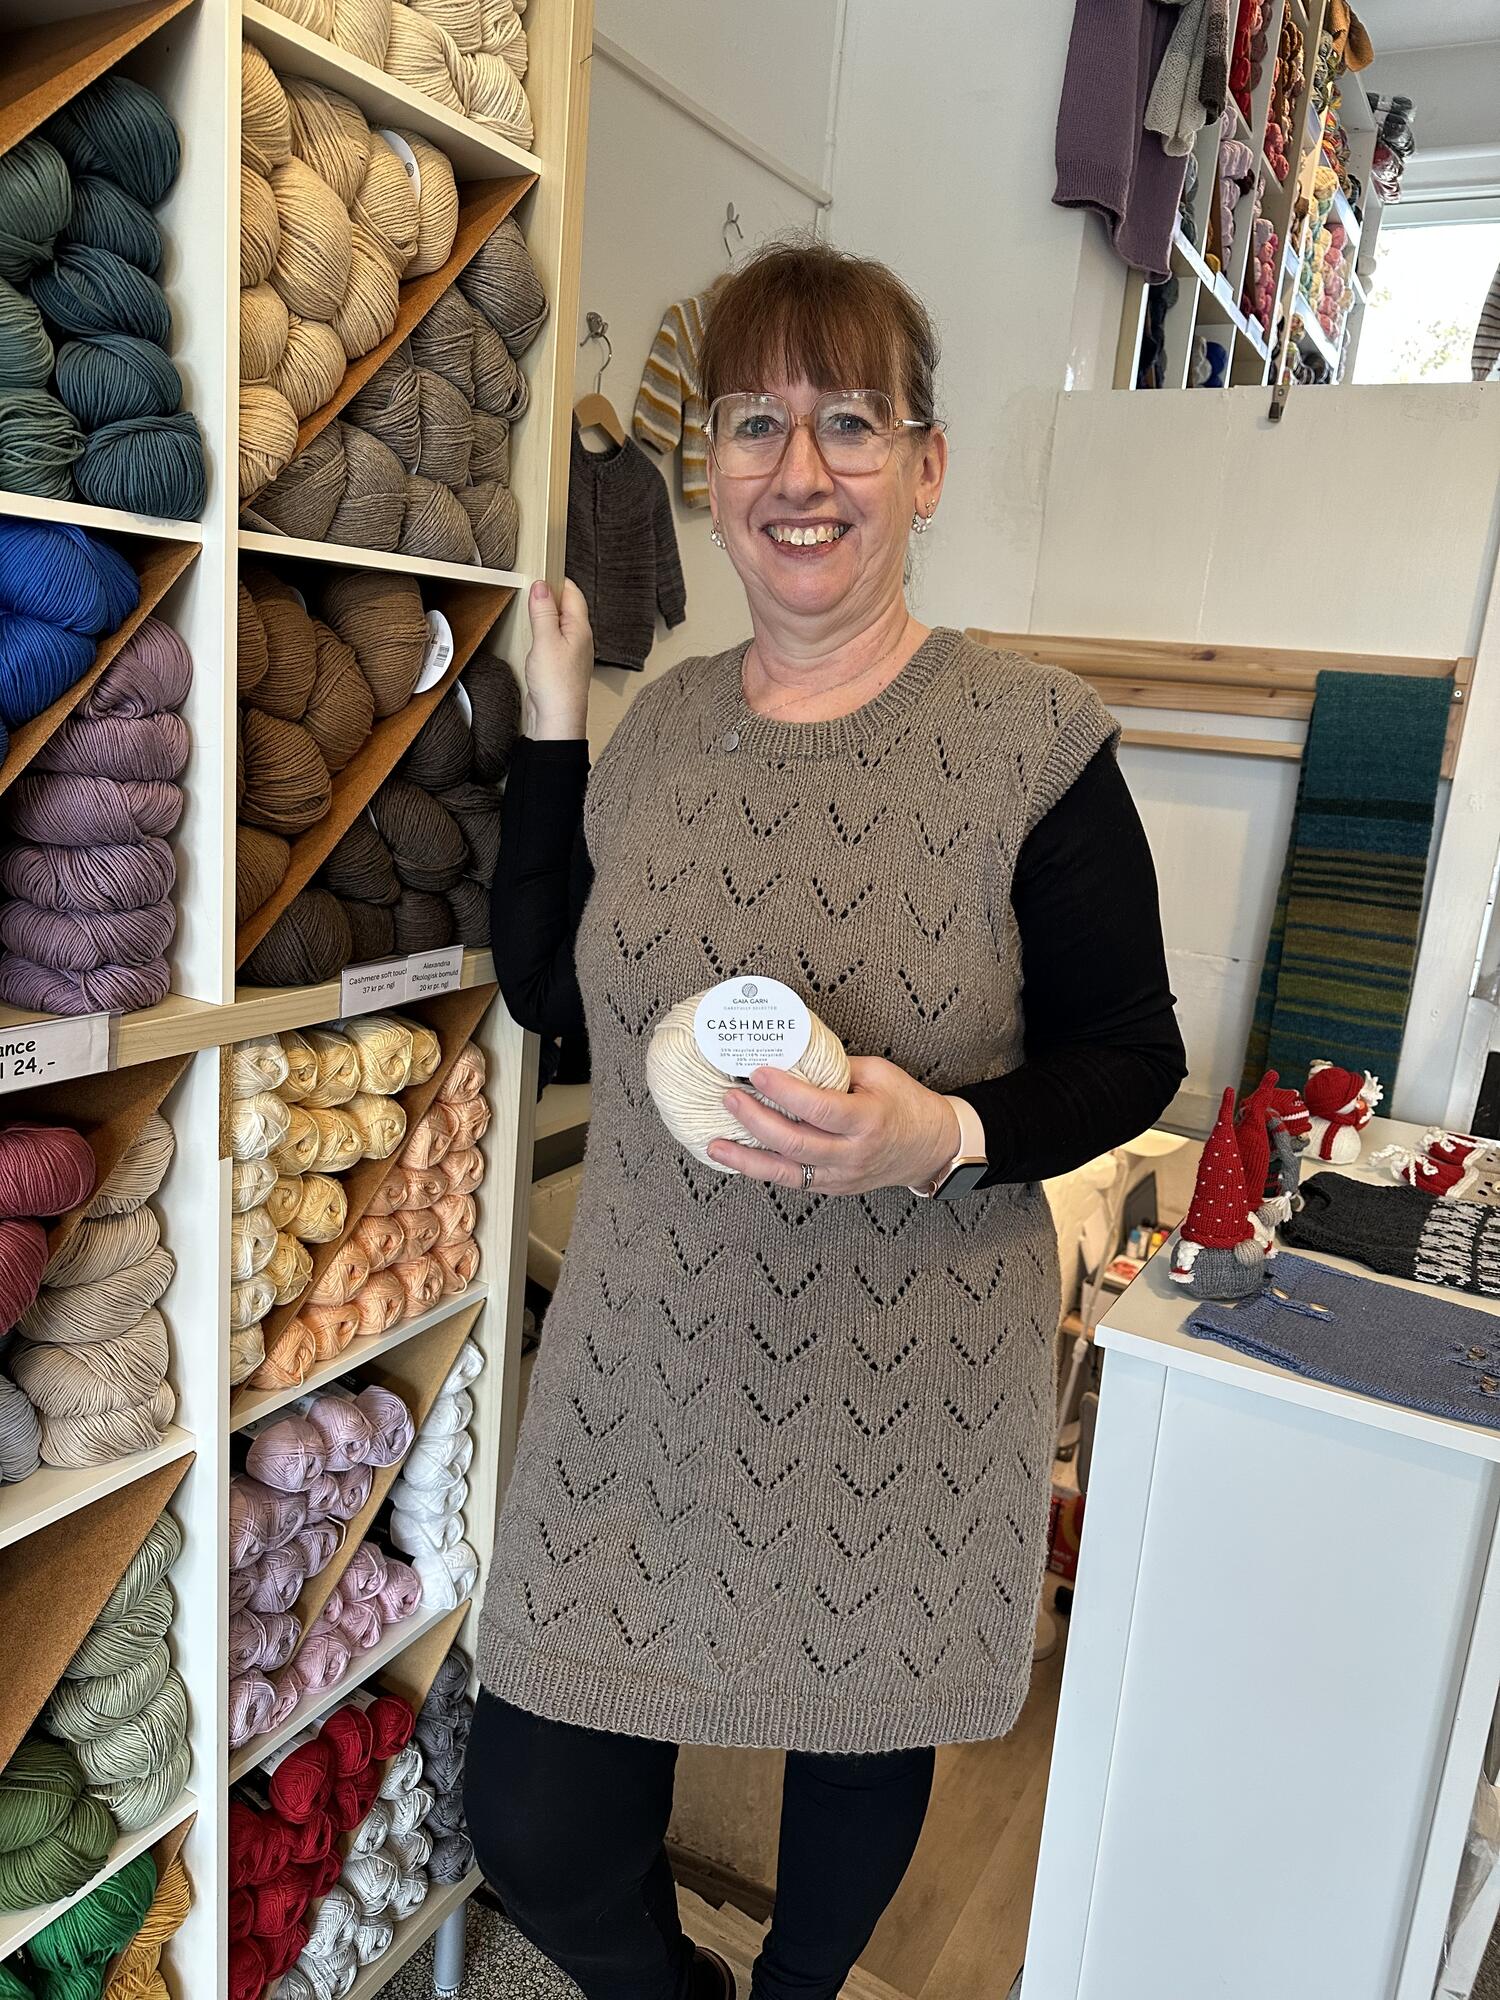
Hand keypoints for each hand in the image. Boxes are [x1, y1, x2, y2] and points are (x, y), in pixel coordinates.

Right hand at [523, 577, 593, 738]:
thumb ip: (543, 612)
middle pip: (566, 607)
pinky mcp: (560, 666)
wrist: (557, 721)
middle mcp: (579, 639)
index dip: (556, 580)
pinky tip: (531, 636)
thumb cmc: (556, 685)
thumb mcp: (546, 641)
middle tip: (529, 588)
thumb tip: (541, 586)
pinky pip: (552, 641)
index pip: (573, 593)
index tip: (539, 572)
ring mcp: (570, 653)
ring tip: (528, 609)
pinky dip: (542, 633)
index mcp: (581, 628)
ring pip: (558, 624)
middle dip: (549, 596)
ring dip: (544, 615)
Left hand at [706, 1056, 961, 1194]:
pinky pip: (792, 1181)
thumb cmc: (906, 1104)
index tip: (758, 1072)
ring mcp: (842, 1175)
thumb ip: (836, 1069)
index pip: (819, 1108)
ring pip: (786, 1172)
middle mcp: (853, 1153)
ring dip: (747, 1158)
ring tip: (716, 1143)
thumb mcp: (879, 1074)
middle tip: (730, 1096)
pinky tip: (738, 1159)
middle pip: (795, 1142)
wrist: (931, 1148)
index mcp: (868, 1119)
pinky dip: (762, 1170)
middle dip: (756, 1120)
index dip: (785, 1091)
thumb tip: (791, 1055)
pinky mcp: (833, 1187)